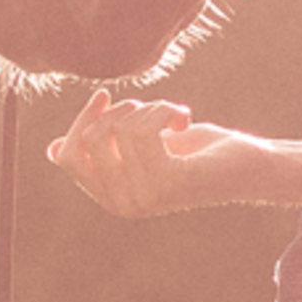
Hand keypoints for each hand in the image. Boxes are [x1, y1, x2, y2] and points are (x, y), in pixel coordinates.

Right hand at [45, 88, 263, 216]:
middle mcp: (123, 204)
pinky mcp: (168, 182)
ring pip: (118, 128)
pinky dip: (163, 110)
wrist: (250, 166)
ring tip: (171, 113)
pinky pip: (142, 130)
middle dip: (116, 110)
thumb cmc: (196, 153)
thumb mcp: (139, 147)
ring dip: (149, 107)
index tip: (104, 97)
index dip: (80, 121)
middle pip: (88, 139)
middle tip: (149, 107)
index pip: (65, 155)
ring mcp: (145, 196)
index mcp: (110, 198)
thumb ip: (103, 150)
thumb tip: (52, 149)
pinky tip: (182, 117)